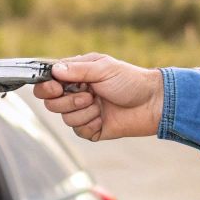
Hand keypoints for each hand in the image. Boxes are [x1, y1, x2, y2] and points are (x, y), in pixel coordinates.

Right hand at [33, 53, 163, 141]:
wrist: (152, 103)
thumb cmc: (131, 81)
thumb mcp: (104, 68)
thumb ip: (77, 70)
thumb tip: (54, 70)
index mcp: (76, 75)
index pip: (48, 82)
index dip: (47, 87)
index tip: (57, 88)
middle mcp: (76, 93)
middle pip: (51, 103)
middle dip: (68, 101)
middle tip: (89, 96)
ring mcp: (83, 112)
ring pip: (65, 118)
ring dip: (84, 112)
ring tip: (100, 106)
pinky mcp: (91, 129)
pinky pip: (79, 131)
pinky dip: (91, 125)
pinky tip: (104, 118)